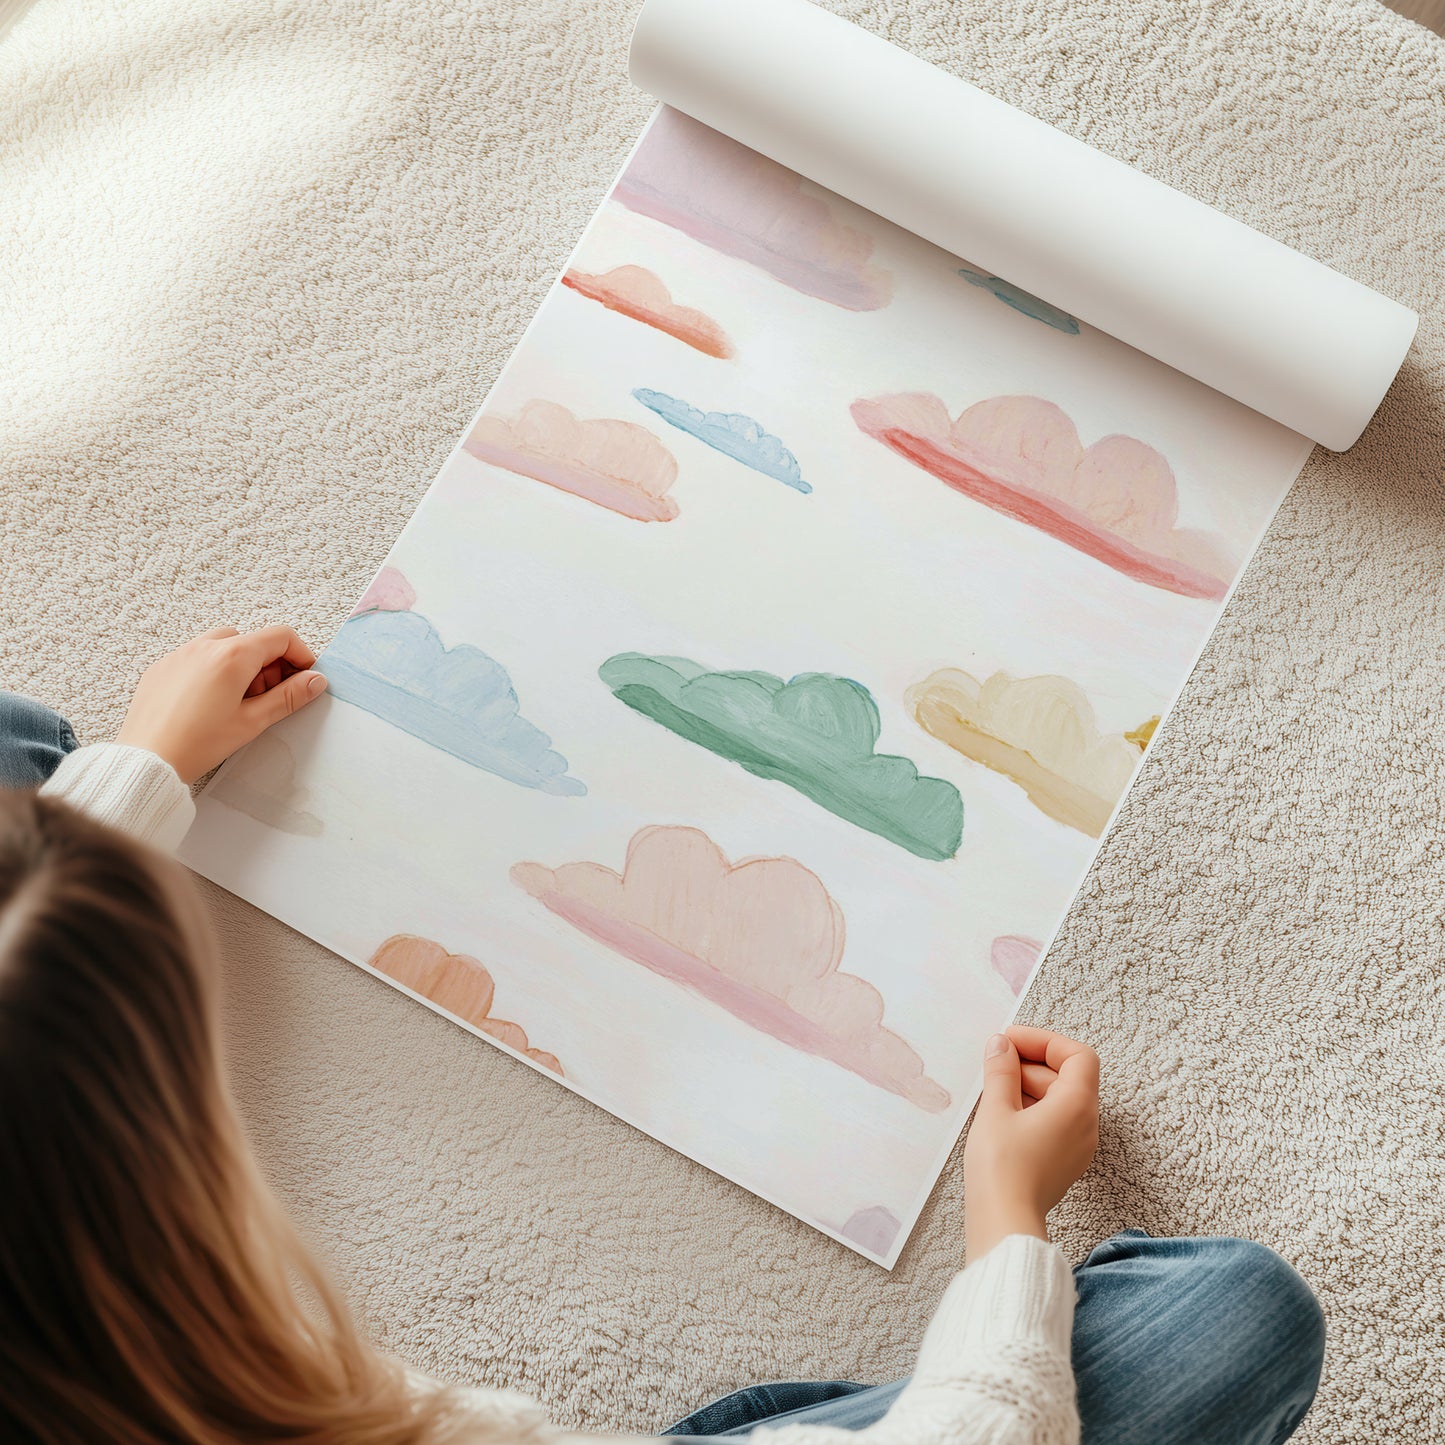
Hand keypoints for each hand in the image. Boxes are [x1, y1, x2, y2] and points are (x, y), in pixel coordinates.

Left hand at [117, 625, 328, 782]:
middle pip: (252, 640)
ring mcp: (180, 654)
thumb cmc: (198, 744)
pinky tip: (209, 702)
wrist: (146, 760)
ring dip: (241, 664)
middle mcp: (205, 646)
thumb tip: (315, 681)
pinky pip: (196, 656)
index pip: (280, 637)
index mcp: (232, 656)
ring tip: (237, 700)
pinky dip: (212, 670)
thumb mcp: (252, 722)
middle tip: (269, 697)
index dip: (300, 655)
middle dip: (269, 664)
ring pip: (223, 644)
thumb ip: (288, 697)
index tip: (304, 678)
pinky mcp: (162, 667)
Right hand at [962, 1025, 1099, 1263]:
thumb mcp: (996, 1109)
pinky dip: (1031, 1107)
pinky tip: (1000, 1112)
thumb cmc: (1002, 1168)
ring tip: (993, 1086)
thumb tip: (1001, 1046)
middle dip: (1031, 1062)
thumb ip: (1001, 1070)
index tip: (1011, 1041)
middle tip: (995, 1060)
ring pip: (1060, 1099)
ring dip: (1029, 1084)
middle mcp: (1086, 1125)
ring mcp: (1077, 1146)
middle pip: (1068, 1076)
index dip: (1044, 1041)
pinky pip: (1054, 1121)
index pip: (1077, 1055)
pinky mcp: (1062, 1162)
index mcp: (1078, 1106)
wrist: (1004, 1223)